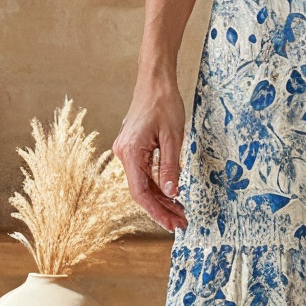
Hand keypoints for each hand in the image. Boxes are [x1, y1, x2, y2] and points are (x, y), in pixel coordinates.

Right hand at [115, 71, 188, 232]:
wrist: (155, 81)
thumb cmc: (163, 103)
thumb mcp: (173, 137)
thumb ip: (171, 167)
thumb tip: (172, 194)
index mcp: (130, 152)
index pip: (140, 192)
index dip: (156, 212)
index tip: (171, 224)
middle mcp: (124, 154)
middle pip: (142, 191)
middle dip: (162, 209)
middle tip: (181, 223)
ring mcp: (127, 152)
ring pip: (144, 184)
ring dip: (162, 200)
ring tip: (180, 214)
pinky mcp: (134, 148)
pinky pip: (145, 173)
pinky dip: (159, 186)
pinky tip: (172, 196)